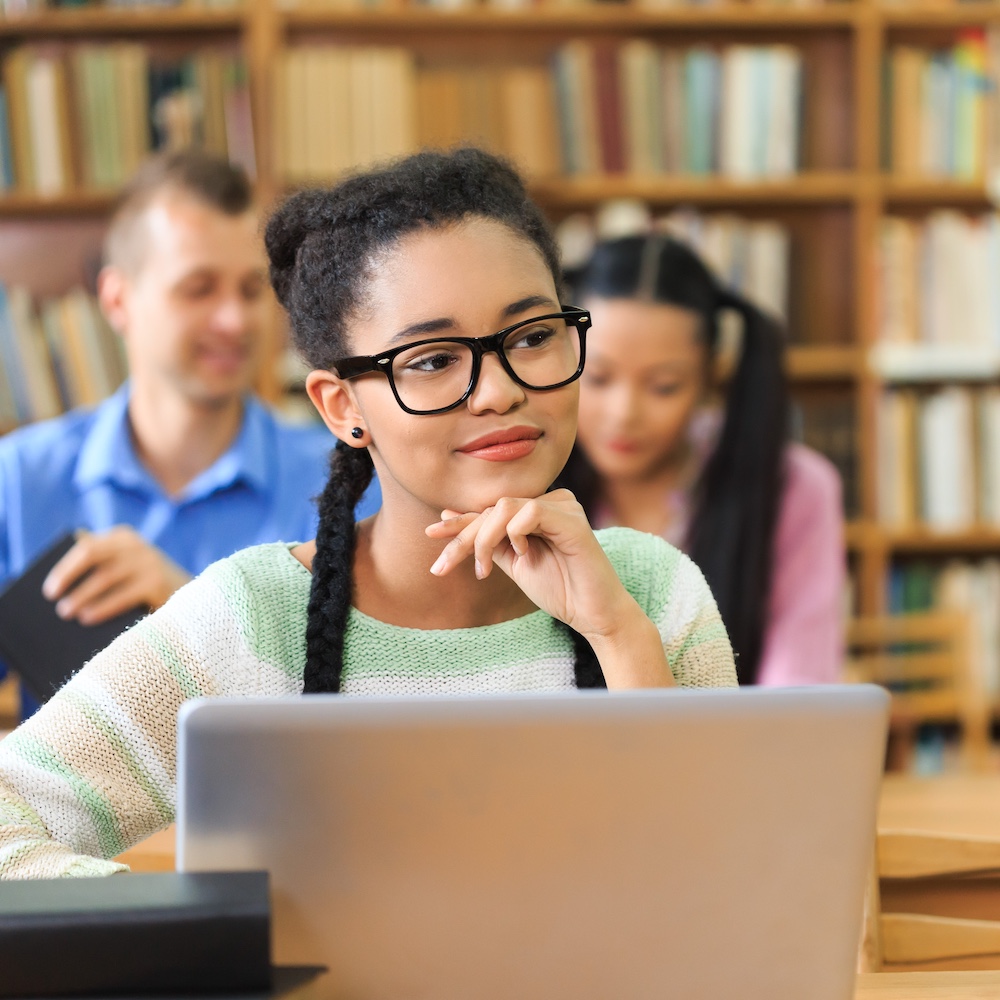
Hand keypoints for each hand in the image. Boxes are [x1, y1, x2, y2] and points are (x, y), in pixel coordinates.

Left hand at [41, 527, 191, 624]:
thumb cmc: (146, 589)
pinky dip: (102, 607)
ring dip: (82, 596)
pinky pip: (122, 595)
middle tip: (52, 599)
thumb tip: (59, 585)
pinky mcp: (158, 582)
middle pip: (92, 554)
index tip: (48, 589)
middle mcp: (136, 545)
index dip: (65, 567)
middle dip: (68, 576)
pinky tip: (88, 618)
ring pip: (105, 576)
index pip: (86, 546)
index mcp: (123, 538)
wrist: (194, 600)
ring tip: (66, 613)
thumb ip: (100, 566)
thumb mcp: (124, 571)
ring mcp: (149, 561)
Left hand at [425, 489, 639, 643]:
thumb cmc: (560, 590)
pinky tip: (522, 554)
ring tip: (484, 569)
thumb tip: (450, 518)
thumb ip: (489, 541)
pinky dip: (515, 534)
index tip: (430, 535)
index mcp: (538, 510)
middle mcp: (552, 501)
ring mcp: (564, 507)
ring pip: (505, 508)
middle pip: (493, 508)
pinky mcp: (573, 519)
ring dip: (483, 538)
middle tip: (444, 567)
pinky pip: (530, 512)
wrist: (593, 615)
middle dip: (463, 537)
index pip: (491, 510)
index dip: (460, 522)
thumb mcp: (514, 563)